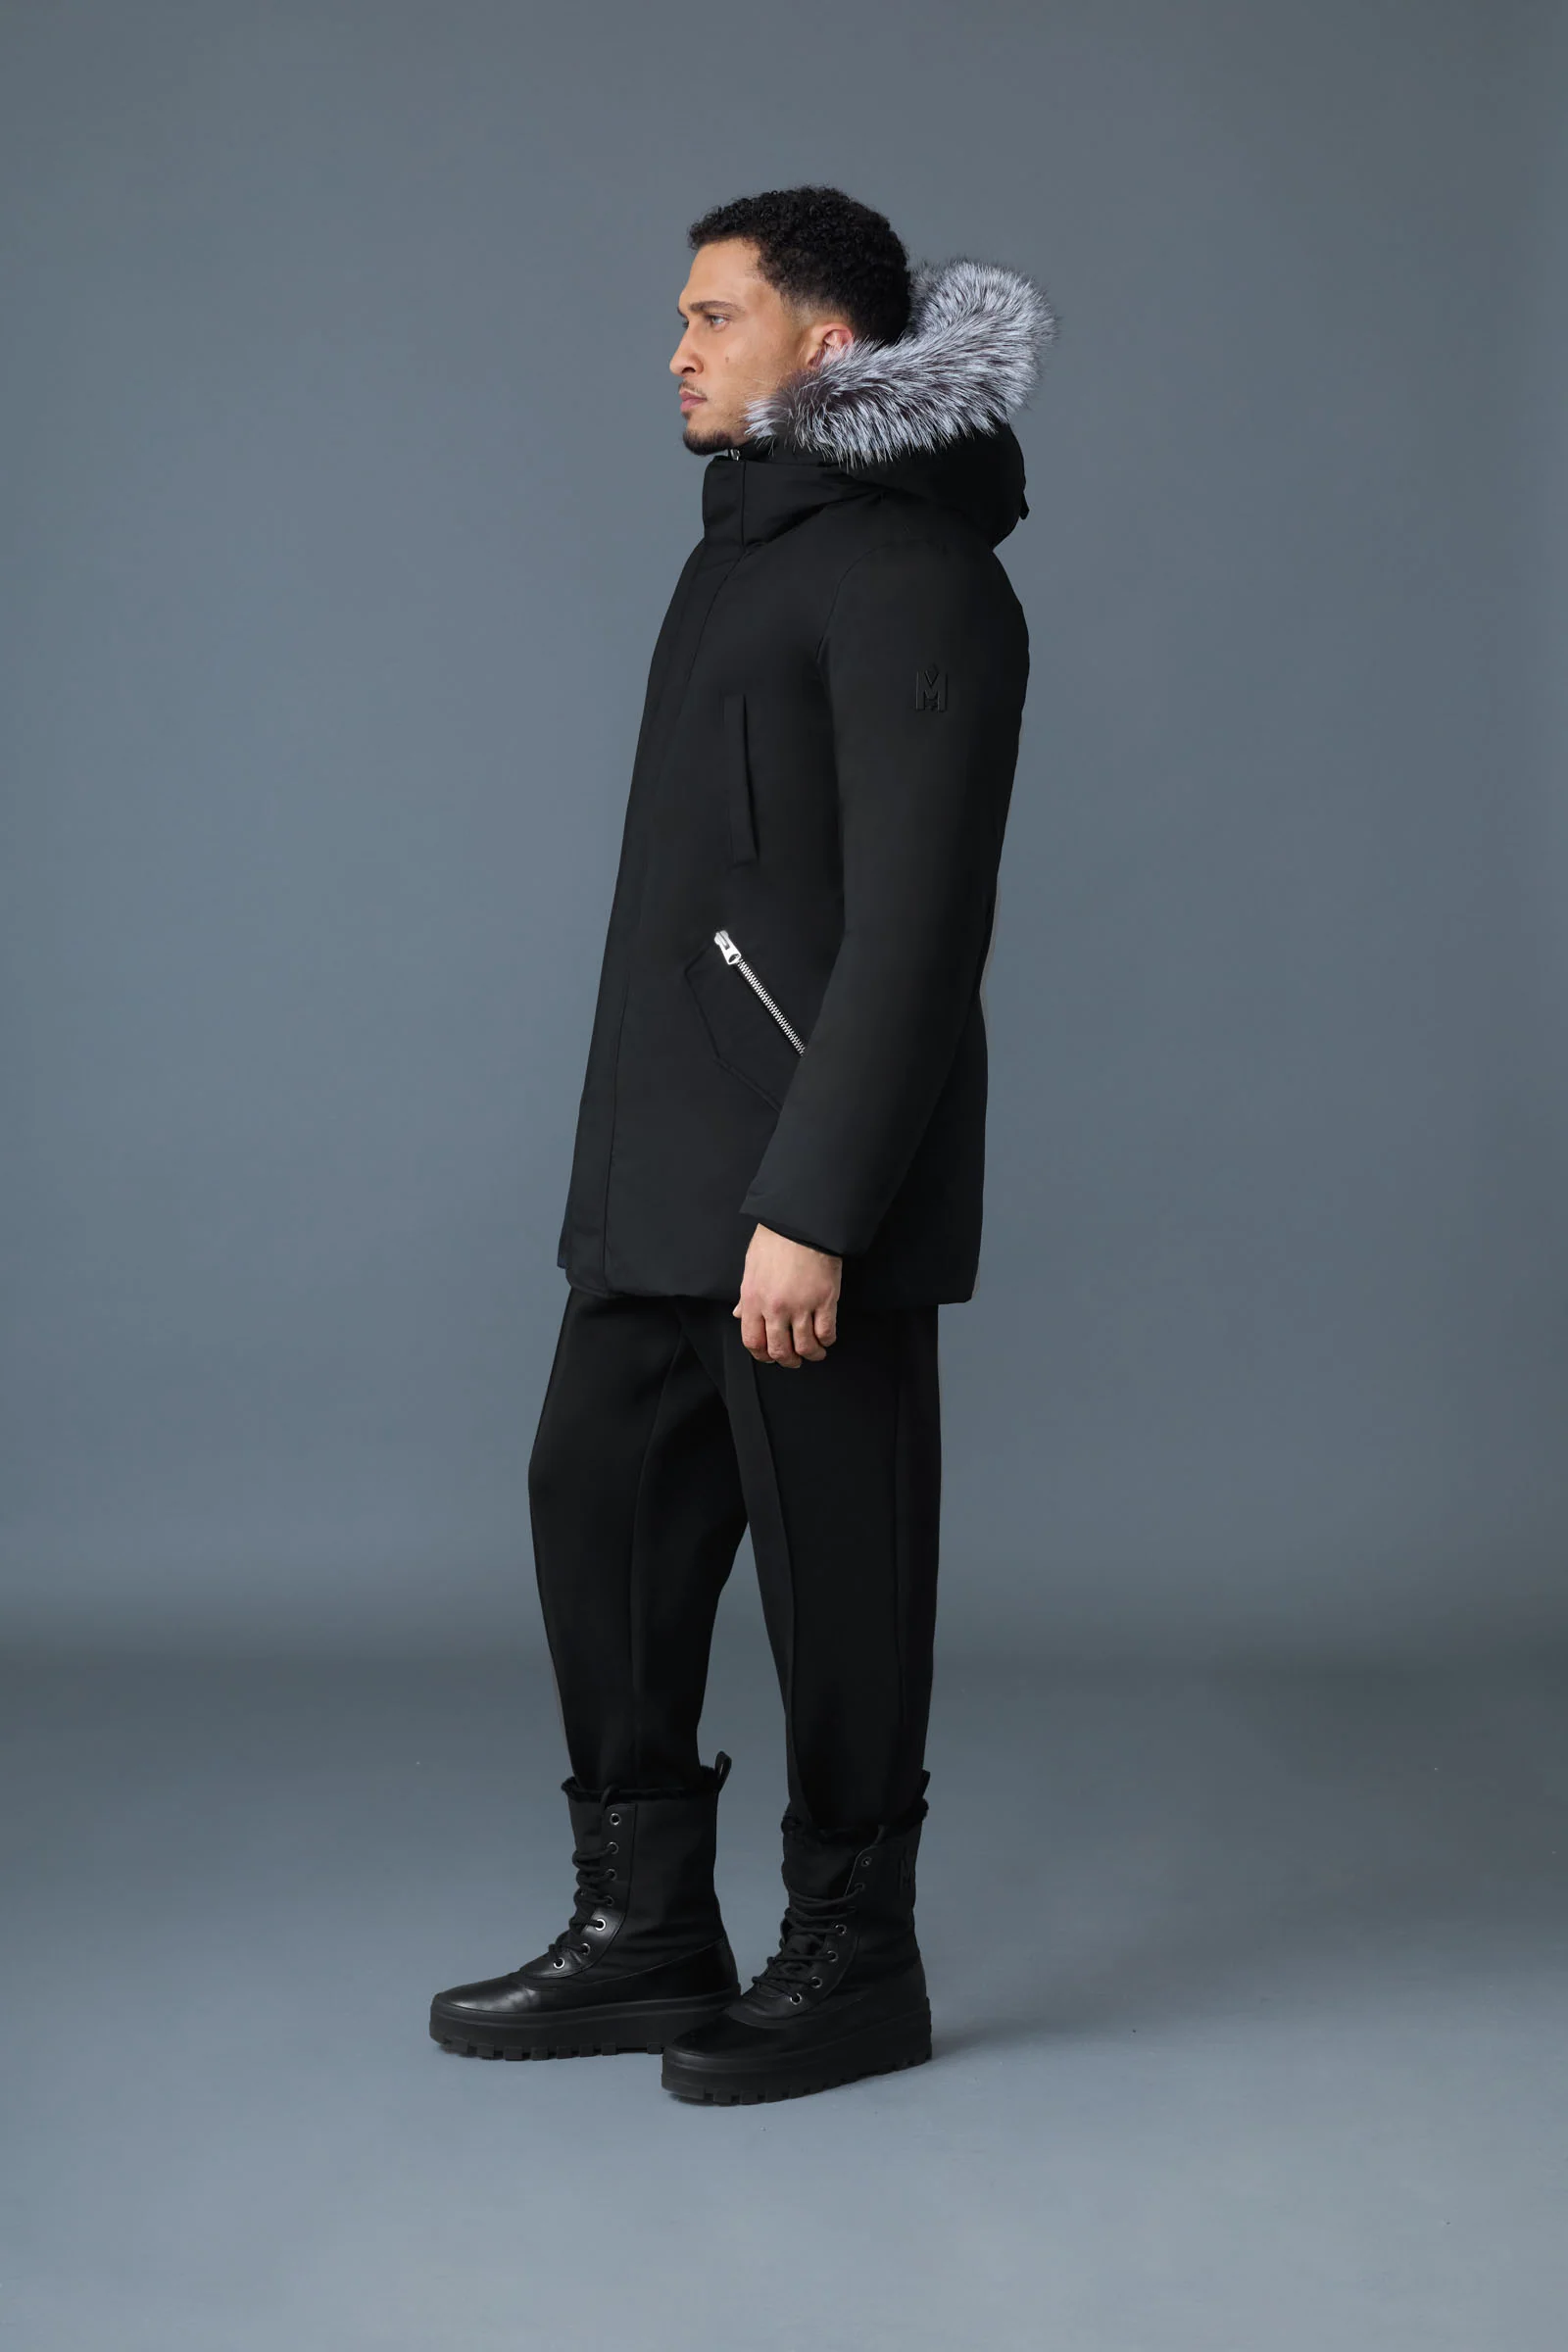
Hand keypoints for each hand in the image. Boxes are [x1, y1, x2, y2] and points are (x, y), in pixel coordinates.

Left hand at [733, 1223, 840, 1365]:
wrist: (802, 1223)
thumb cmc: (775, 1239)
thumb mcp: (751, 1266)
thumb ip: (746, 1296)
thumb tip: (740, 1314)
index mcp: (753, 1299)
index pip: (752, 1341)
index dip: (761, 1355)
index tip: (769, 1356)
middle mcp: (775, 1308)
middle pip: (779, 1350)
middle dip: (787, 1361)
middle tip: (794, 1360)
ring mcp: (801, 1306)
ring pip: (805, 1346)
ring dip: (811, 1355)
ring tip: (815, 1353)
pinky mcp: (825, 1300)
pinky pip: (826, 1332)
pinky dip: (827, 1341)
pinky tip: (826, 1338)